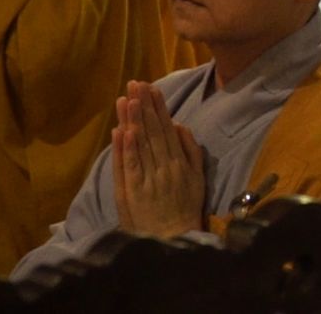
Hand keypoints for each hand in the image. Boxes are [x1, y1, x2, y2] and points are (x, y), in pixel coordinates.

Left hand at [111, 81, 204, 236]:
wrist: (173, 237)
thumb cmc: (186, 207)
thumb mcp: (197, 178)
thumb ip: (191, 151)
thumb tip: (180, 125)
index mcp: (180, 162)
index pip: (167, 128)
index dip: (159, 107)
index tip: (152, 88)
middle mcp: (164, 167)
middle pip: (152, 131)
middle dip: (144, 106)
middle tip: (136, 83)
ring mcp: (148, 178)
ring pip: (140, 144)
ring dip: (133, 119)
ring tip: (127, 98)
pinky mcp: (132, 191)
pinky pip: (130, 165)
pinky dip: (126, 147)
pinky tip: (123, 129)